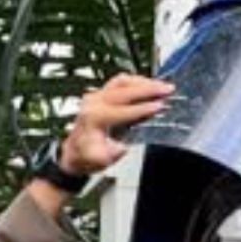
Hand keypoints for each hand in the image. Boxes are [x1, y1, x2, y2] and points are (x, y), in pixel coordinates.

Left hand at [59, 74, 174, 174]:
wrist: (73, 154)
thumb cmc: (86, 157)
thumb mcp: (99, 160)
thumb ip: (111, 152)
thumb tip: (123, 145)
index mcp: (95, 118)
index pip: (124, 110)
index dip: (144, 108)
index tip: (160, 106)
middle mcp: (94, 103)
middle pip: (125, 90)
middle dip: (149, 89)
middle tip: (168, 89)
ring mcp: (95, 96)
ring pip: (122, 81)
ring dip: (143, 82)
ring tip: (161, 84)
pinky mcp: (99, 94)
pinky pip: (118, 82)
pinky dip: (135, 81)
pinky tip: (148, 84)